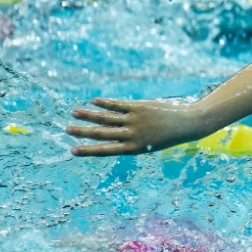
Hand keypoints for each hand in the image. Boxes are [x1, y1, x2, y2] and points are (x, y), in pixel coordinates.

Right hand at [67, 97, 202, 155]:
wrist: (186, 125)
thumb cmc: (165, 136)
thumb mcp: (147, 142)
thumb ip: (129, 138)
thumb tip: (109, 130)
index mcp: (133, 148)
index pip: (106, 150)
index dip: (88, 150)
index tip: (72, 151)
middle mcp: (132, 135)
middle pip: (102, 133)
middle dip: (83, 132)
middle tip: (66, 130)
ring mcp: (135, 120)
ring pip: (107, 118)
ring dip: (89, 115)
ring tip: (74, 113)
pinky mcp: (139, 107)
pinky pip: (118, 105)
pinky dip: (105, 103)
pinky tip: (93, 101)